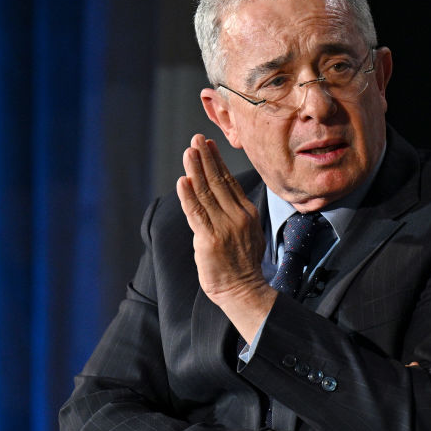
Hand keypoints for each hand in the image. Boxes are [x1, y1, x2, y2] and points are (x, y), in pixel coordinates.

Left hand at [175, 134, 272, 340]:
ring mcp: (224, 227)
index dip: (217, 162)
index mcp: (247, 213)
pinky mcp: (209, 239)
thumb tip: (219, 196)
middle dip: (206, 158)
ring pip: (206, 193)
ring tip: (188, 152)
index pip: (229, 182)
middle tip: (196, 139)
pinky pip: (196, 213)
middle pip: (218, 181)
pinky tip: (183, 180)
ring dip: (195, 170)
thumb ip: (233, 214)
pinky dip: (188, 195)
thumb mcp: (246, 233)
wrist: (244, 291)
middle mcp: (237, 216)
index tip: (208, 145)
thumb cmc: (241, 265)